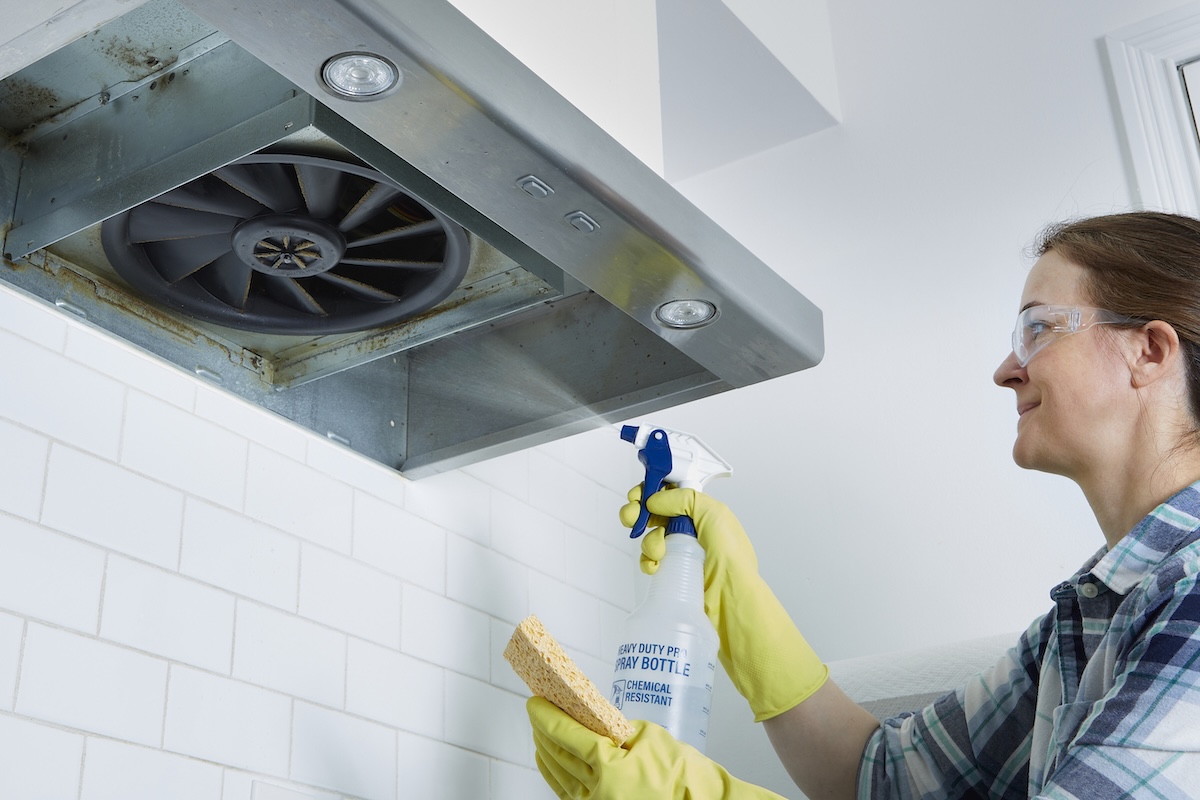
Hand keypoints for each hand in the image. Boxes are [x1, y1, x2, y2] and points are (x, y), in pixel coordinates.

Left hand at [527, 696, 785, 799]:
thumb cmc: (682, 772)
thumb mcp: (649, 737)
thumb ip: (617, 729)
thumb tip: (591, 721)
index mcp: (610, 767)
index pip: (568, 735)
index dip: (547, 717)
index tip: (535, 702)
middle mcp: (598, 791)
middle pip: (558, 755)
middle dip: (543, 731)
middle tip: (536, 711)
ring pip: (558, 776)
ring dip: (545, 752)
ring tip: (539, 733)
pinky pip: (567, 793)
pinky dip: (554, 775)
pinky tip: (549, 762)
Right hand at [620, 486, 827, 720]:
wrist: (730, 599)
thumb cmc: (731, 559)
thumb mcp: (714, 515)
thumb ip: (683, 499)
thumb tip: (655, 500)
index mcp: (705, 514)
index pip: (672, 494)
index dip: (652, 492)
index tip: (638, 494)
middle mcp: (693, 531)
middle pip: (656, 514)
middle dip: (639, 513)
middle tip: (631, 517)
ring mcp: (682, 554)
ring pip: (651, 537)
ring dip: (648, 541)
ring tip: (658, 552)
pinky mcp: (674, 574)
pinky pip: (651, 562)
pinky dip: (649, 562)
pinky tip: (656, 567)